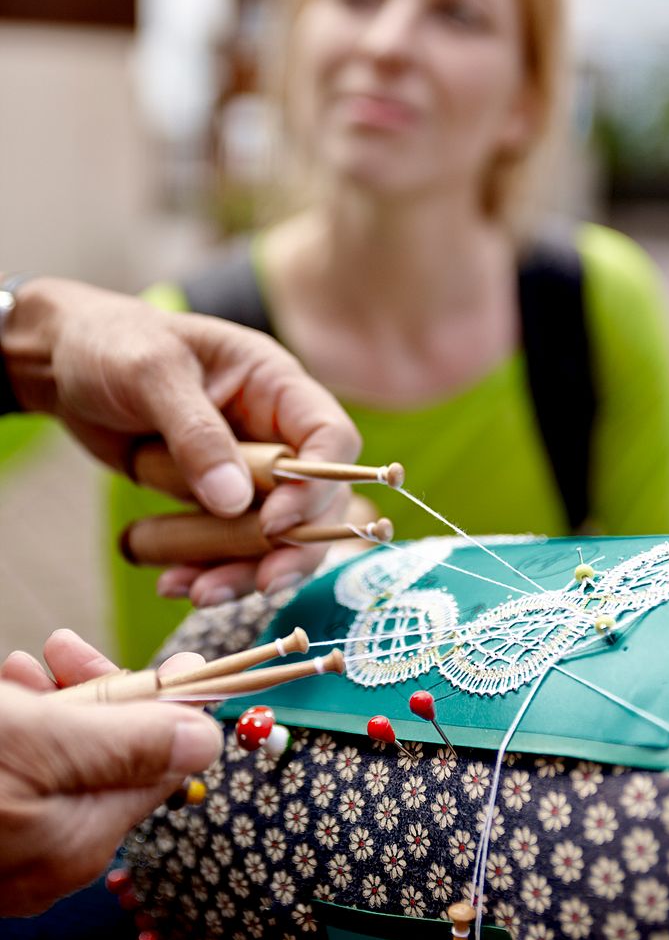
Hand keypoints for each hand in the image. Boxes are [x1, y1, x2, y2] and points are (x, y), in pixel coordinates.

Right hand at [0, 630, 222, 914]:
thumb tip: (208, 741)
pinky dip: (22, 724)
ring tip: (23, 666)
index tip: (181, 657)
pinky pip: (24, 772)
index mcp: (79, 839)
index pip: (160, 765)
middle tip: (66, 647)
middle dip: (100, 692)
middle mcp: (52, 855)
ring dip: (56, 699)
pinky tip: (4, 690)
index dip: (171, 705)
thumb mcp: (37, 742)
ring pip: (63, 757)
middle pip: (110, 758)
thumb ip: (125, 743)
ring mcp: (12, 847)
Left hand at [3, 278, 360, 601]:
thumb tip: (234, 502)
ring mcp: (246, 471)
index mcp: (275, 385)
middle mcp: (274, 431)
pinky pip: (225, 546)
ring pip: (272, 536)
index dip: (319, 485)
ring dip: (242, 571)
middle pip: (316, 501)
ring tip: (197, 594)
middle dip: (292, 548)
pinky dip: (204, 570)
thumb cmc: (114, 345)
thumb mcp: (151, 373)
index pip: (331, 438)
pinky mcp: (213, 501)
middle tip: (261, 584)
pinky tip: (171, 583)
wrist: (66, 364)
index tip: (275, 524)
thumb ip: (196, 433)